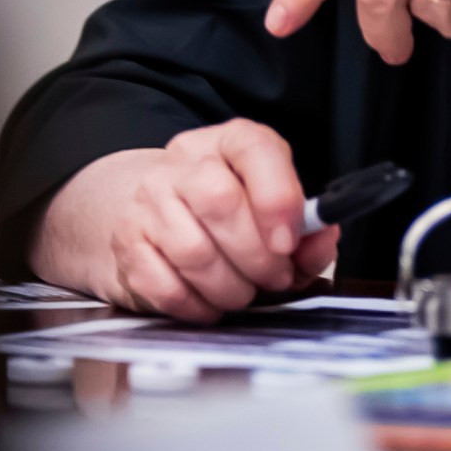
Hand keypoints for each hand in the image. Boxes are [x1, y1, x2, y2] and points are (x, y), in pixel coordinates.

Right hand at [27, 119, 339, 321]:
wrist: (150, 214)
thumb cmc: (225, 215)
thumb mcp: (272, 209)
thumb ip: (307, 229)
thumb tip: (322, 239)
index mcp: (228, 143)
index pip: (255, 149)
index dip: (277, 197)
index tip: (290, 242)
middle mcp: (183, 163)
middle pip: (219, 202)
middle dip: (257, 256)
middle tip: (274, 278)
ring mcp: (148, 202)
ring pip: (193, 251)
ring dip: (230, 287)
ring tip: (244, 293)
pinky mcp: (127, 245)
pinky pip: (165, 286)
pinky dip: (198, 306)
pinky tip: (211, 303)